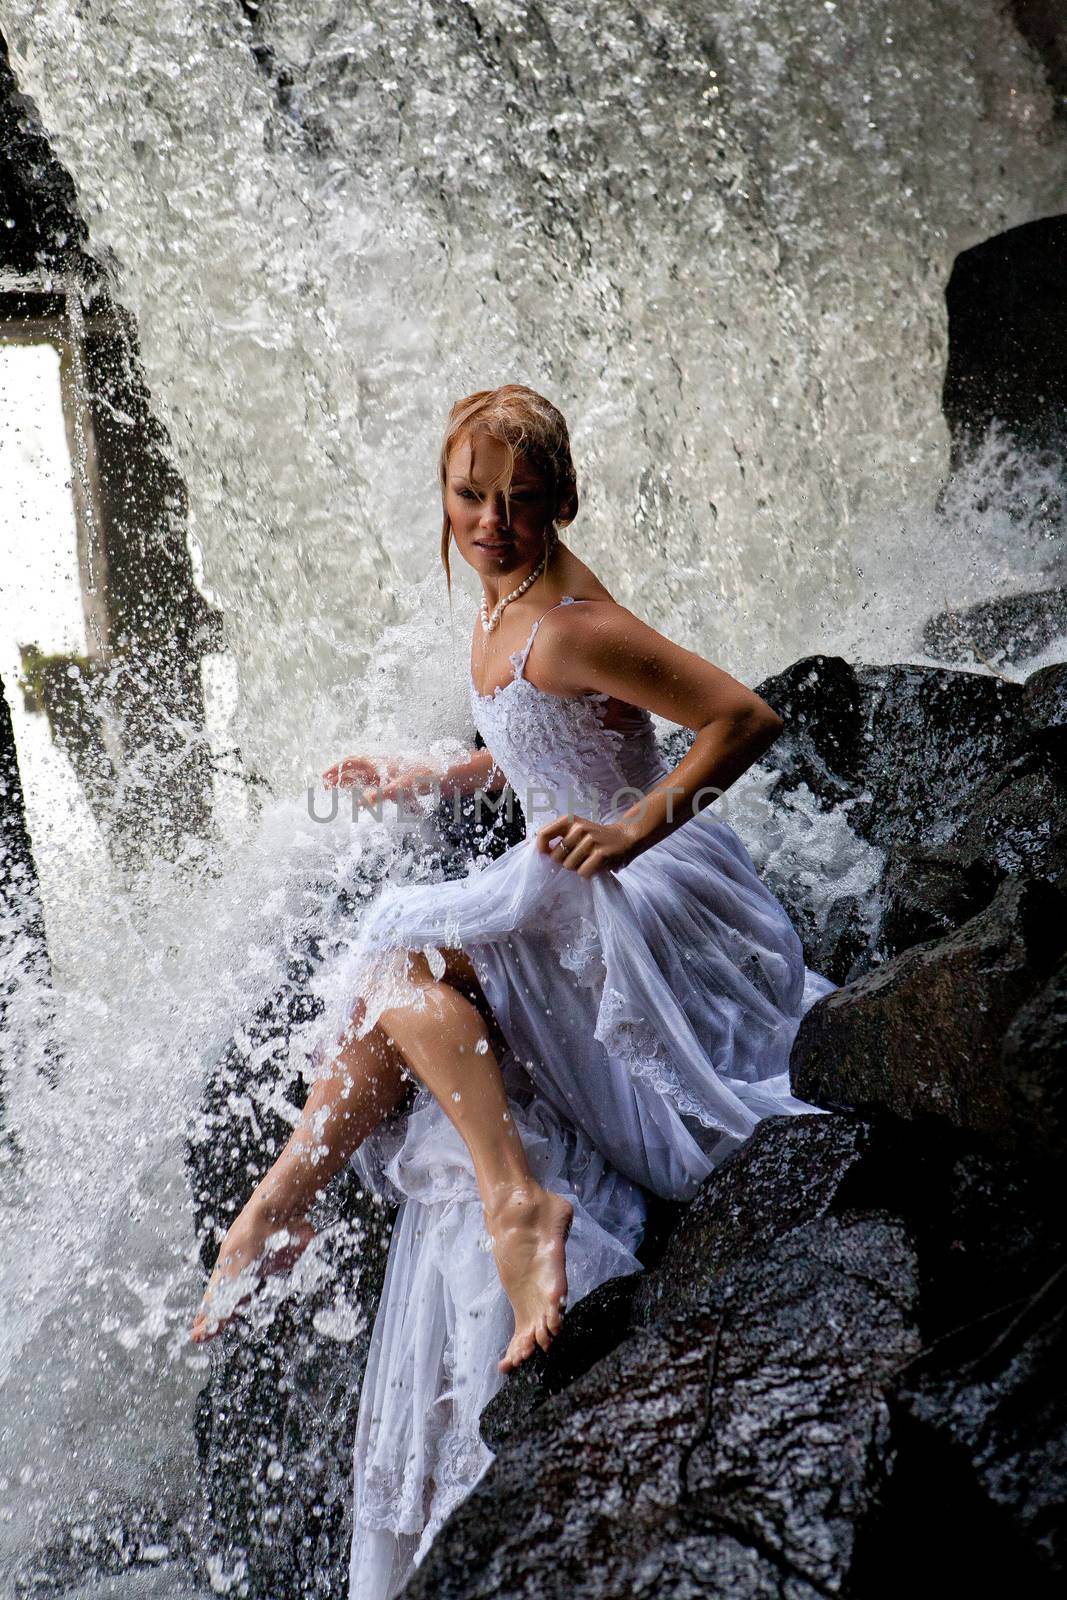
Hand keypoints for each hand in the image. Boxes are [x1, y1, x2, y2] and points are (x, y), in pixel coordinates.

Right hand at [322, 755, 437, 806]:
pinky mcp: (394, 784)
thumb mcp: (401, 786)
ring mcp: (387, 776)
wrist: (444, 777)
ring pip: (362, 779)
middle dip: (339, 778)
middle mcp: (380, 768)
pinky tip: (359, 799)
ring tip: (336, 793)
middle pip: (354, 770)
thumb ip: (380, 795)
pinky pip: (373, 787)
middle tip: (325, 788)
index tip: (323, 776)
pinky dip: (363, 792)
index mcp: (379, 762)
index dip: (336, 767)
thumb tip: (360, 803)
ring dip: (349, 785)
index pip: (352, 761)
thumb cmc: (424, 777)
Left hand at [534, 813, 642, 878]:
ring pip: (569, 866)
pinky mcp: (600, 853)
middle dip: (564, 862)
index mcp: (570, 821)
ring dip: (577, 868)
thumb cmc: (596, 837)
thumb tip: (541, 852)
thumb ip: (558, 836)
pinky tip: (595, 866)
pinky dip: (588, 873)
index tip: (546, 854)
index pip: (543, 833)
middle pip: (556, 857)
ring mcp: (590, 840)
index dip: (541, 848)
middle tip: (578, 857)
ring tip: (588, 860)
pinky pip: (583, 872)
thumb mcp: (576, 829)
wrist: (625, 837)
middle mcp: (579, 828)